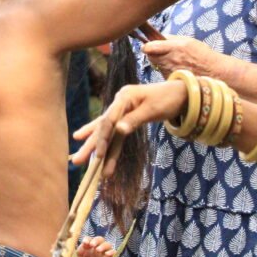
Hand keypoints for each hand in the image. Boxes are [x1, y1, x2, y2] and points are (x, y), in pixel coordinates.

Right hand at [71, 80, 186, 176]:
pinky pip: (112, 132)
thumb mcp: (153, 109)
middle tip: (77, 162)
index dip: (102, 139)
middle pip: (102, 127)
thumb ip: (134, 119)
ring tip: (77, 160)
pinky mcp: (124, 118)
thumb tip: (119, 131)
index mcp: (124, 97)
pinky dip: (102, 140)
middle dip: (90, 146)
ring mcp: (120, 110)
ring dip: (93, 147)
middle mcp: (118, 103)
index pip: (108, 121)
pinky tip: (84, 141)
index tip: (98, 156)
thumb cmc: (167, 99)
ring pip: (105, 131)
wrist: (180, 93)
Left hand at [76, 235, 114, 256]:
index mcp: (87, 249)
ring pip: (107, 245)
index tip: (85, 243)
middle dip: (97, 240)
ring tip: (98, 250)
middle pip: (99, 239)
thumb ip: (79, 253)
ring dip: (103, 245)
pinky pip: (113, 253)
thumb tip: (82, 244)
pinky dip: (111, 251)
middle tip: (93, 245)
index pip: (89, 240)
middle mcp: (96, 251)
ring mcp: (103, 256)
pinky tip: (107, 254)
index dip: (88, 239)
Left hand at [142, 35, 219, 77]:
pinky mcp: (172, 80)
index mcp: (173, 48)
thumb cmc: (202, 55)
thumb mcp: (188, 41)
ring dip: (161, 63)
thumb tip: (159, 37)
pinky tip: (178, 70)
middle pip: (150, 57)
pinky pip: (164, 74)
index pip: (149, 47)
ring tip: (175, 62)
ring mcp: (170, 72)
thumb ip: (172, 39)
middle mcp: (170, 60)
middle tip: (161, 54)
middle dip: (153, 55)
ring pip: (157, 66)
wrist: (214, 73)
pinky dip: (168, 72)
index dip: (147, 46)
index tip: (148, 46)